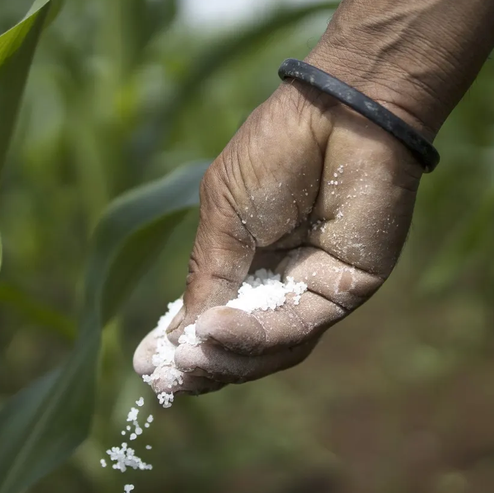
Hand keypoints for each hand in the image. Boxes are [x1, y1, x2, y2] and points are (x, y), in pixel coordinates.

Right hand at [133, 78, 425, 394]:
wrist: (336, 115)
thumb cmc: (275, 152)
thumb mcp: (222, 217)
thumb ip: (207, 280)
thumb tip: (176, 343)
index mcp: (247, 259)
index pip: (215, 318)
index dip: (183, 344)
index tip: (147, 366)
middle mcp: (282, 281)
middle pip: (243, 344)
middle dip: (203, 364)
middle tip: (167, 377)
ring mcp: (315, 289)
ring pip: (271, 347)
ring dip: (227, 358)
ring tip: (190, 357)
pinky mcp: (345, 291)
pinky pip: (297, 327)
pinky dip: (256, 336)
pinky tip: (218, 330)